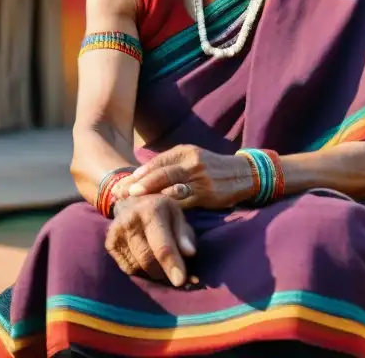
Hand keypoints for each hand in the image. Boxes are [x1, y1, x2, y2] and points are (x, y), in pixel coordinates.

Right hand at [105, 194, 195, 286]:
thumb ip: (185, 235)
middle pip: (148, 260)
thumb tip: (190, 253)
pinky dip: (140, 271)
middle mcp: (130, 220)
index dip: (171, 264)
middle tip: (174, 272)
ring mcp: (116, 232)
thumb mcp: (177, 215)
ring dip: (153, 273)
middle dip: (164, 272)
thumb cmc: (160, 210)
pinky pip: (127, 269)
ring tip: (160, 263)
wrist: (130, 202)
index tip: (180, 281)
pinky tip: (145, 259)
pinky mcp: (109, 243)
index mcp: (151, 210)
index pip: (161, 245)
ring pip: (138, 267)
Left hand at [115, 145, 253, 209]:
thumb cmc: (211, 168)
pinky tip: (158, 213)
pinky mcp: (208, 193)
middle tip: (120, 195)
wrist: (244, 174)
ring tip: (134, 205)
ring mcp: (200, 177)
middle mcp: (190, 161)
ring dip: (151, 198)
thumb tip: (141, 177)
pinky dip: (170, 207)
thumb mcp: (191, 159)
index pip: (155, 162)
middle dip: (138, 185)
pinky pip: (185, 201)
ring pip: (171, 188)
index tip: (120, 183)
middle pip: (159, 174)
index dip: (137, 174)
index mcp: (184, 151)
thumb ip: (171, 166)